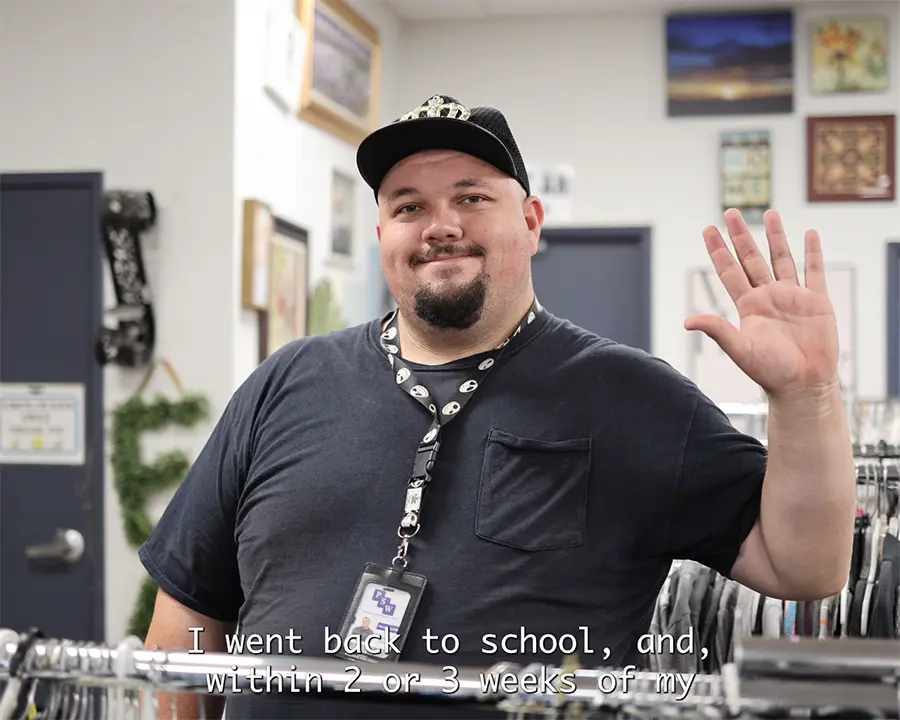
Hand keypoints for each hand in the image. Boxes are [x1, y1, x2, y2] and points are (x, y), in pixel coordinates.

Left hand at [684, 208, 838, 399]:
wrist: (803, 385)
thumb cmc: (770, 372)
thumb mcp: (740, 349)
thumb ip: (717, 330)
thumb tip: (687, 321)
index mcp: (748, 306)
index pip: (729, 271)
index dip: (718, 250)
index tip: (708, 229)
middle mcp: (768, 297)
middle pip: (751, 258)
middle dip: (741, 236)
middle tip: (731, 212)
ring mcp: (792, 297)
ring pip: (781, 259)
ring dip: (775, 237)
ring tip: (769, 214)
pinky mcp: (817, 302)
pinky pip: (814, 271)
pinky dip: (813, 253)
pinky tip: (809, 234)